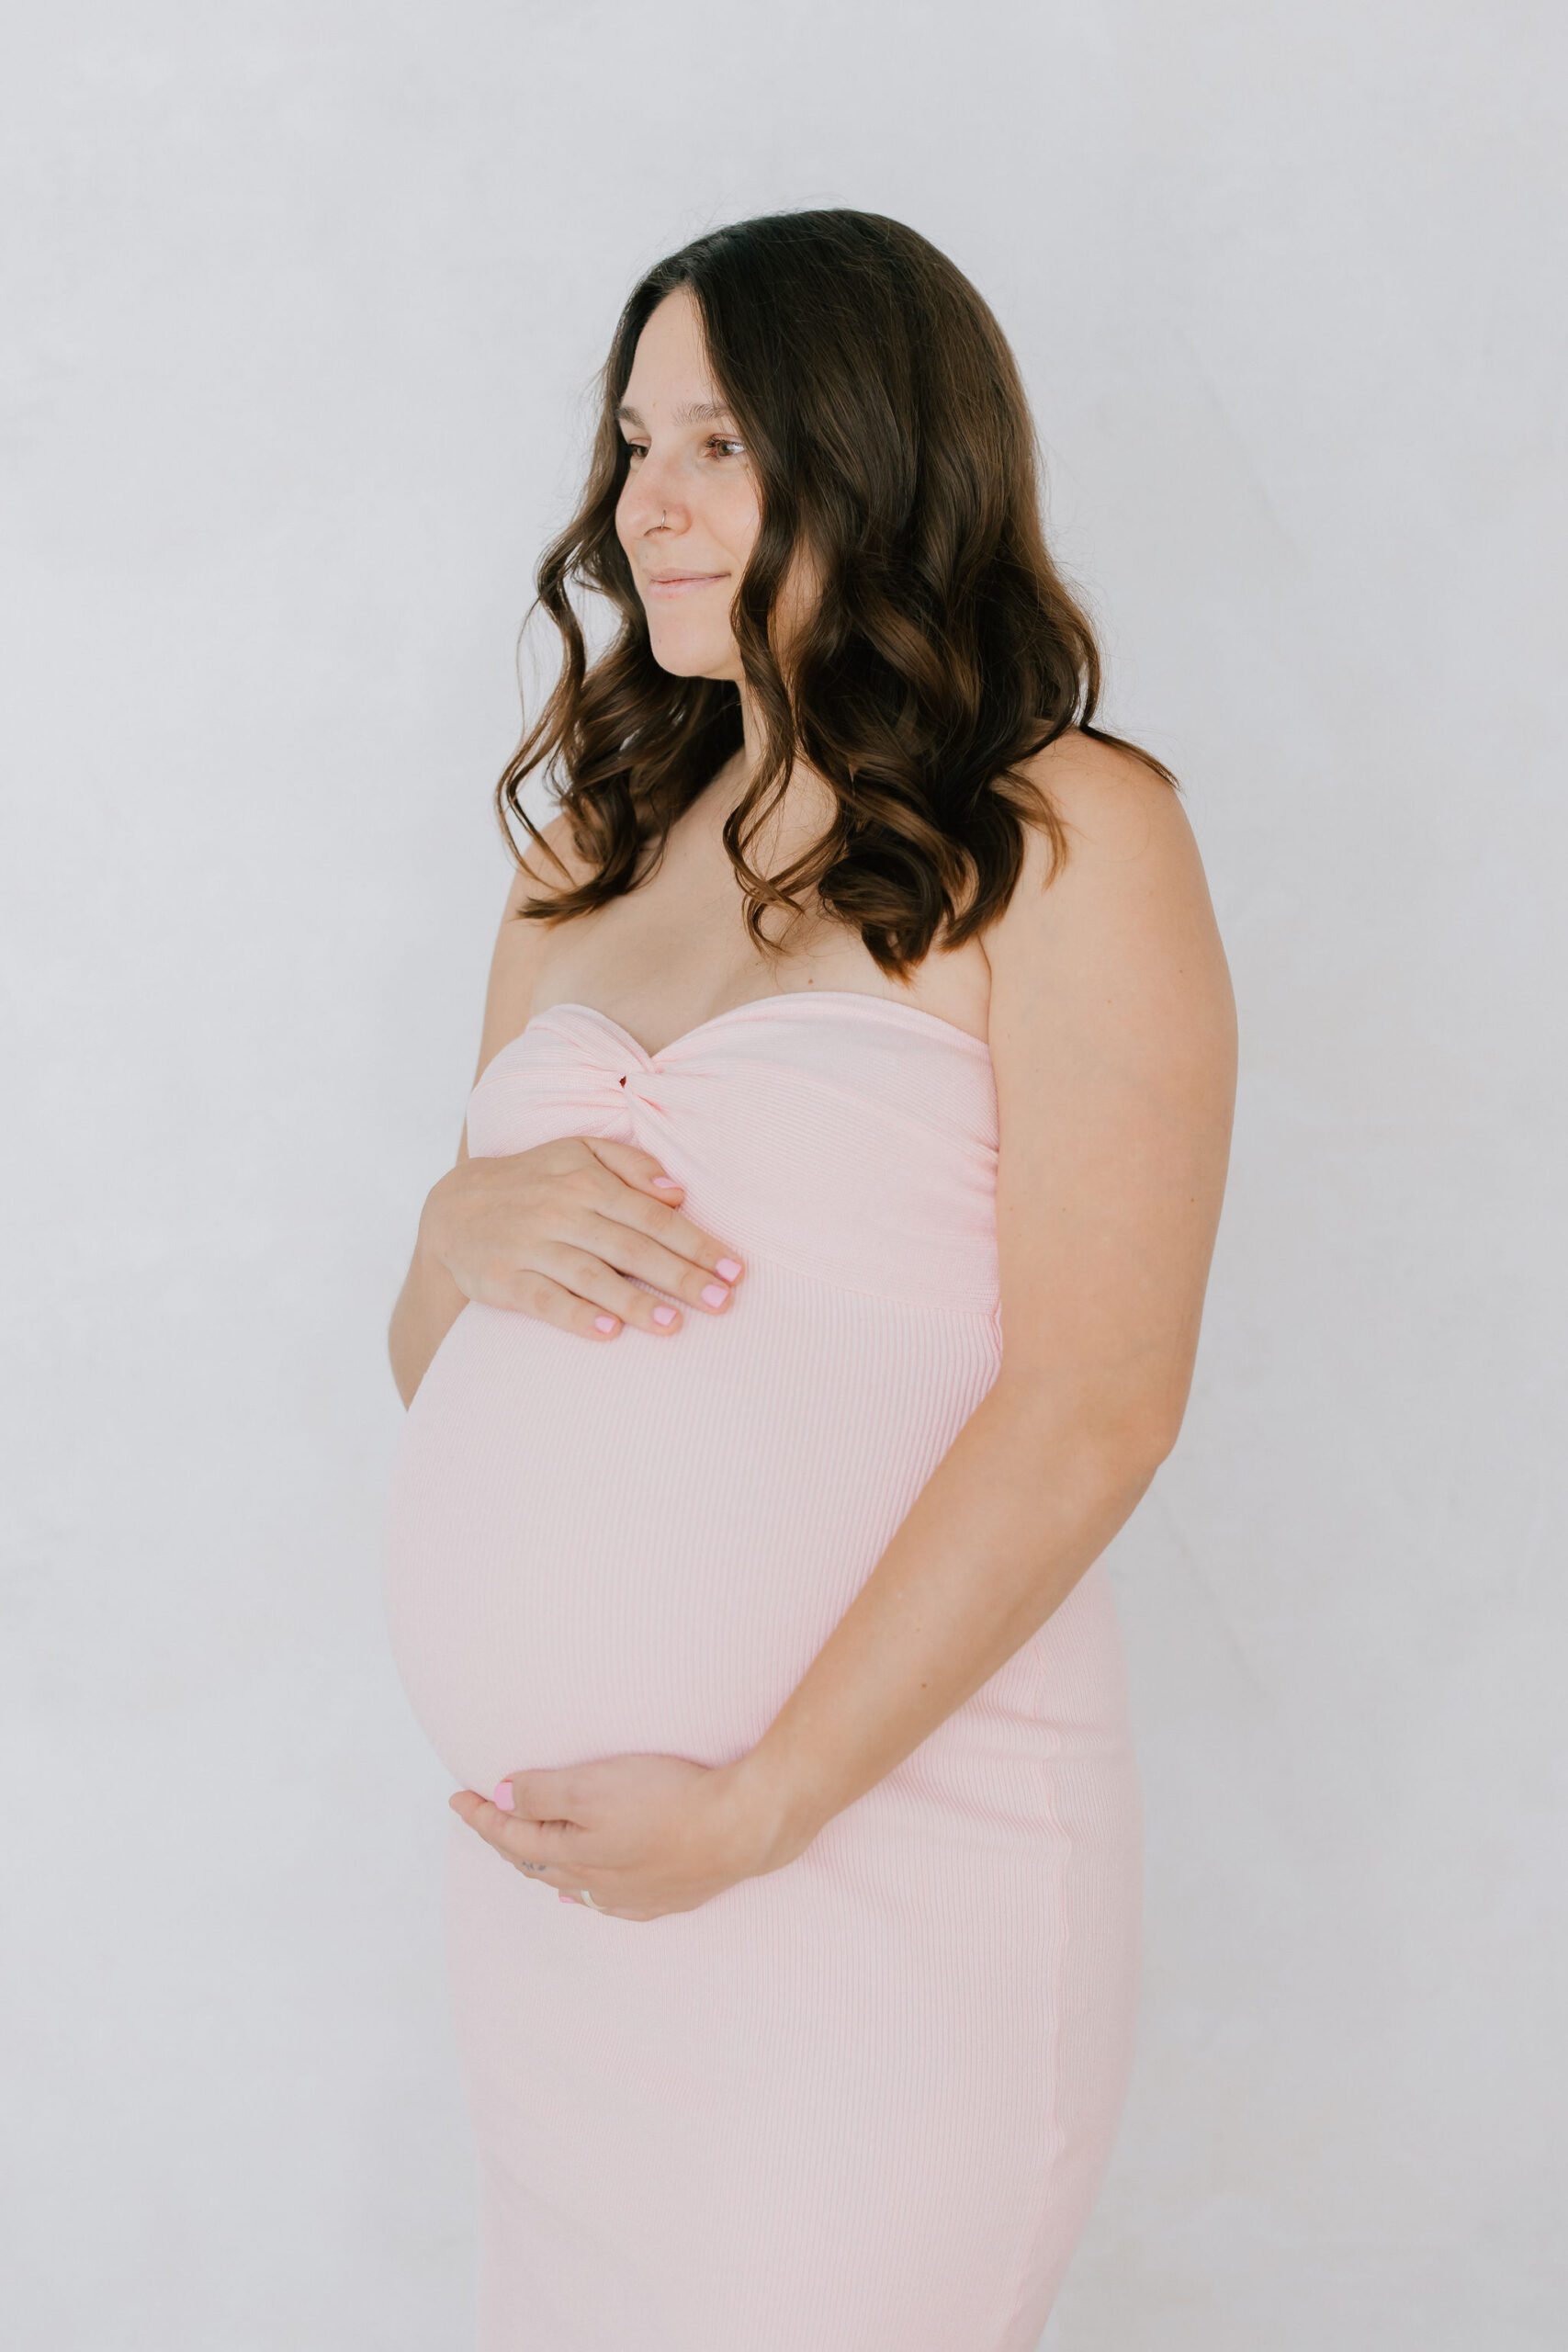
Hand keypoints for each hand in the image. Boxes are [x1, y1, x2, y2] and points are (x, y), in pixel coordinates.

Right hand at [419, 1134, 744, 1341]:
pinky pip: (546, 1301)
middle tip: (721, 1303)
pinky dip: (577, 1316)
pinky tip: (610, 1332)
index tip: (733, 1270)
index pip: (654, 1217)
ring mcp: (532, 1247)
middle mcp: (562, 1212)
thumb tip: (678, 1192)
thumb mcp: (578, 1154)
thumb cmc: (534, 1182)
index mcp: (587, 1182)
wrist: (453, 1209)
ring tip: (674, 1325)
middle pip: (631, 1248)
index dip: (697, 1243)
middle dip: (680, 1277)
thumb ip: (631, 1165)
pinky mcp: (506, 1281)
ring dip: (635, 1303)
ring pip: (592, 1277)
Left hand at [449, 1752, 792, 1919]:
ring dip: (541, 1866)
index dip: (481, 1815)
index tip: (457, 1797)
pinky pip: (608, 1901)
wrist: (741, 1829)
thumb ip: (543, 1794)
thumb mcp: (593, 1784)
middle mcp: (595, 1883)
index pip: (511, 1836)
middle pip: (536, 1862)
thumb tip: (500, 1802)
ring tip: (525, 1855)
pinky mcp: (666, 1896)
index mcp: (571, 1854)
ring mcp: (631, 1895)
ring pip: (570, 1885)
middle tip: (483, 1817)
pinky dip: (585, 1892)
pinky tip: (585, 1893)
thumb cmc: (668, 1800)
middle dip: (505, 1838)